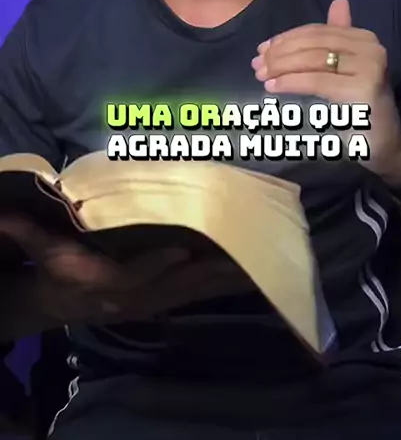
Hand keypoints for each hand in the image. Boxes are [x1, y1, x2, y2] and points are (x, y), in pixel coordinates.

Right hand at [0, 218, 252, 326]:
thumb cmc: (59, 268)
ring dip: (226, 278)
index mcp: (107, 282)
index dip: (155, 266)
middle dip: (210, 272)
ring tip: (259, 262)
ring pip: (196, 291)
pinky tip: (252, 272)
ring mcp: (156, 300)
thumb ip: (29, 231)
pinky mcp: (167, 298)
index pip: (133, 276)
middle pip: (178, 286)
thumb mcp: (43, 251)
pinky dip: (225, 283)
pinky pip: (200, 292)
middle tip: (242, 254)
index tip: (179, 253)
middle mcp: (137, 295)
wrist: (65, 302)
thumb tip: (4, 213)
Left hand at [252, 0, 400, 184]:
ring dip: (281, 67)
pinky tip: (273, 87)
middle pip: (314, 44)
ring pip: (313, 60)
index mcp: (365, 38)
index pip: (318, 31)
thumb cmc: (359, 108)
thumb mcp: (347, 69)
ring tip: (262, 76)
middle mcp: (371, 48)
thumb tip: (339, 1)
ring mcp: (370, 68)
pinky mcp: (363, 90)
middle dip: (280, 53)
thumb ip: (337, 38)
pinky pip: (317, 81)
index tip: (262, 50)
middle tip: (256, 65)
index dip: (287, 38)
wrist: (384, 145)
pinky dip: (291, 82)